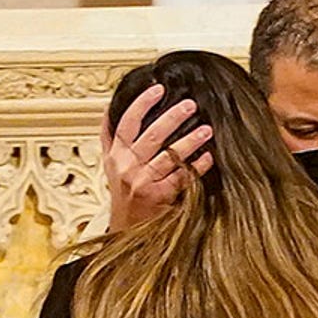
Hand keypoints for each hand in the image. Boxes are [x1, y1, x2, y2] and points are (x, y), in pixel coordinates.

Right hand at [102, 84, 213, 231]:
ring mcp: (143, 182)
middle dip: (172, 118)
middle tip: (190, 105)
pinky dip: (196, 167)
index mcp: (115, 155)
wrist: (126, 229)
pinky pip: (181, 177)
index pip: (126, 123)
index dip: (142, 104)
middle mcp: (127, 167)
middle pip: (151, 136)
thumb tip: (109, 108)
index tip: (158, 89)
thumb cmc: (123, 192)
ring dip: (190, 141)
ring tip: (207, 129)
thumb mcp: (110, 164)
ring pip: (168, 156)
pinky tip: (208, 157)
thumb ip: (110, 138)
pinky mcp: (159, 197)